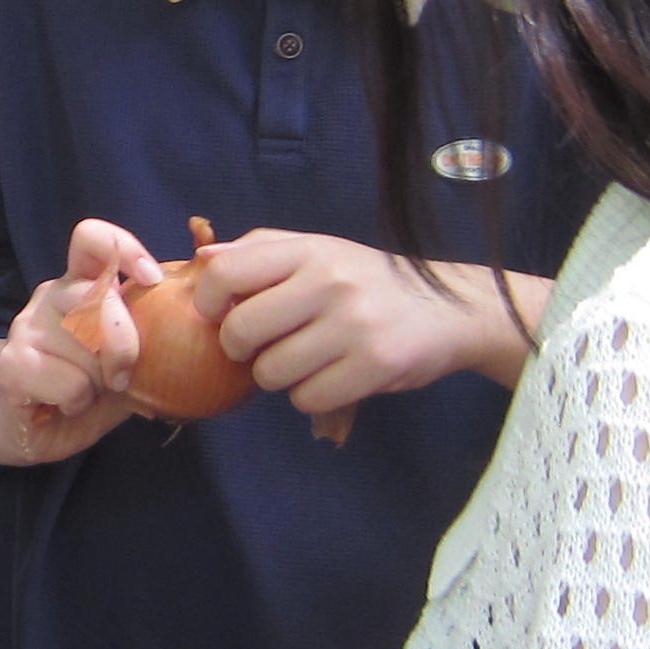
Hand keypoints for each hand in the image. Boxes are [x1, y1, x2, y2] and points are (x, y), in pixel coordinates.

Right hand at [0, 219, 166, 462]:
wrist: (29, 428)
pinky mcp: (11, 364)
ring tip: (89, 392)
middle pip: (96, 294)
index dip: (124, 248)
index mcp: (80, 284)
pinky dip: (79, 401)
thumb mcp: (130, 360)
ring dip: (100, 380)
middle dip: (123, 342)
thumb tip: (214, 326)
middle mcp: (51, 296)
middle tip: (122, 376)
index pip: (91, 238)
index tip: (152, 279)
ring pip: (84, 343)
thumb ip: (156, 336)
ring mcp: (26, 327)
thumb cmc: (88, 388)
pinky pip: (69, 381)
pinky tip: (66, 405)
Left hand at [192, 232, 546, 414]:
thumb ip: (260, 252)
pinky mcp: (374, 366)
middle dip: (240, 348)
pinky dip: (310, 396)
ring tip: (305, 360)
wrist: (448, 309)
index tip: (220, 315)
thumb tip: (201, 257)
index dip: (209, 302)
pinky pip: (306, 398)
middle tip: (261, 346)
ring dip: (278, 376)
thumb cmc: (367, 282)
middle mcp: (330, 282)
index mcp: (309, 250)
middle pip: (240, 330)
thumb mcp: (319, 251)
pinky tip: (331, 376)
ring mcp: (353, 325)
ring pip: (271, 372)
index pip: (226, 273)